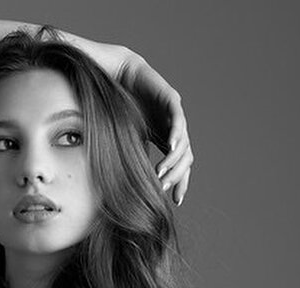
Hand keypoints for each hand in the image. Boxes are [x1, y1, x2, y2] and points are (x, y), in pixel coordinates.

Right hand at [115, 51, 193, 204]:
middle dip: (177, 176)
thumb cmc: (116, 106)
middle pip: (185, 158)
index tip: (175, 201)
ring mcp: (173, 114)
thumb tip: (120, 188)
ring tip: (161, 173)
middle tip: (164, 189)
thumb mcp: (122, 140)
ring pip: (184, 143)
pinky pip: (178, 120)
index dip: (180, 182)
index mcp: (163, 138)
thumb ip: (127, 158)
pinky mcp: (171, 99)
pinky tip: (171, 147)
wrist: (115, 74)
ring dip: (174, 160)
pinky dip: (177, 134)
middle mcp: (172, 128)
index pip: (178, 165)